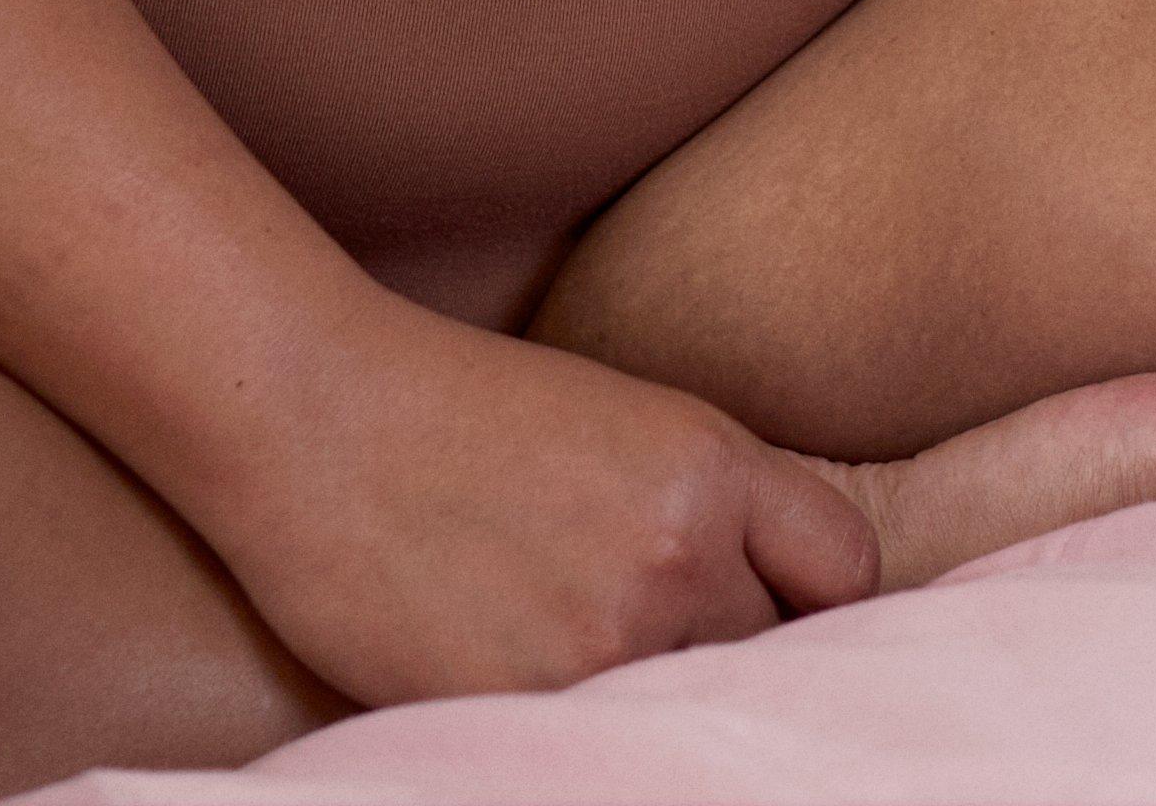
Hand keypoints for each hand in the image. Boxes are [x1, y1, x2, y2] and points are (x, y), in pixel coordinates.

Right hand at [195, 296, 883, 705]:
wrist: (311, 414)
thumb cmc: (456, 410)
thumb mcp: (619, 422)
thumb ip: (708, 505)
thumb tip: (775, 601)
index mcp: (710, 465)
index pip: (844, 568)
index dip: (813, 595)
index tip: (775, 604)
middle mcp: (676, 556)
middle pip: (765, 650)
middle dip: (714, 642)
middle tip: (634, 614)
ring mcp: (602, 642)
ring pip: (679, 705)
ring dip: (642, 687)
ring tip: (560, 627)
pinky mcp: (521, 705)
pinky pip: (594, 745)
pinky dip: (570, 722)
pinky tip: (511, 660)